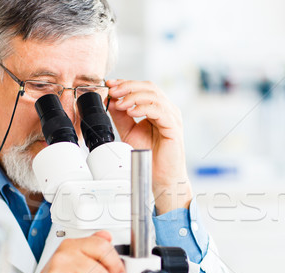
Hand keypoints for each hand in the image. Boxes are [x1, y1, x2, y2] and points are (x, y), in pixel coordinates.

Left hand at [107, 79, 192, 214]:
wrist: (161, 177)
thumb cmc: (151, 157)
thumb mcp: (129, 132)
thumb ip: (121, 117)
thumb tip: (111, 101)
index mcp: (158, 109)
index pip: (143, 88)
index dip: (126, 83)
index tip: (110, 84)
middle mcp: (167, 110)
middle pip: (149, 87)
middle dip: (128, 87)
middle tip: (113, 91)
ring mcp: (172, 117)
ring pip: (154, 96)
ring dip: (133, 96)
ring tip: (120, 103)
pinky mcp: (174, 127)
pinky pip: (159, 110)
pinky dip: (143, 108)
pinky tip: (132, 112)